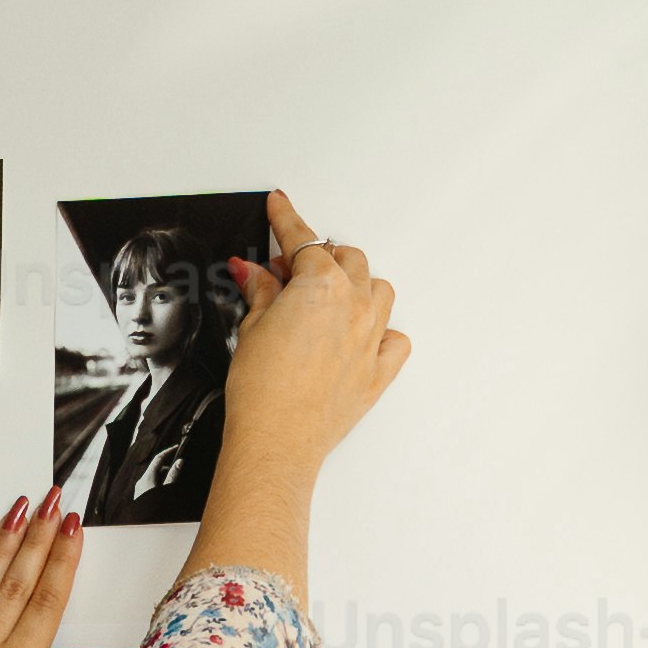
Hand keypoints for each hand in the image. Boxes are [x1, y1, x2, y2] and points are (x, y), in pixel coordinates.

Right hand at [213, 194, 407, 484]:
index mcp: (322, 286)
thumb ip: (260, 291)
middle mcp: (355, 306)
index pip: (302, 239)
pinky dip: (383, 331)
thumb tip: (254, 272)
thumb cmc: (263, 391)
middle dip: (321, 257)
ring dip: (358, 285)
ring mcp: (372, 338)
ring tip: (330, 298)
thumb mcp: (251, 327)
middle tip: (290, 271)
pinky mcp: (378, 372)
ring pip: (379, 290)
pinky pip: (396, 338)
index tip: (280, 205)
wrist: (276, 442)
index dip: (286, 218)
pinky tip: (362, 335)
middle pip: (348, 259)